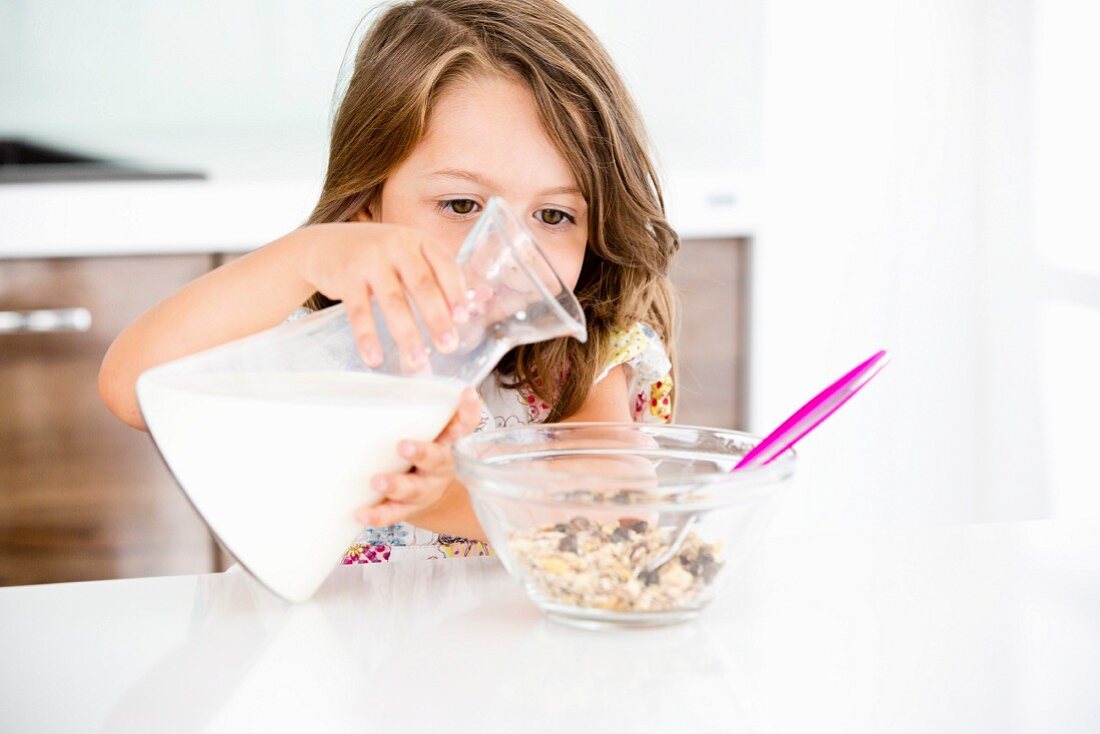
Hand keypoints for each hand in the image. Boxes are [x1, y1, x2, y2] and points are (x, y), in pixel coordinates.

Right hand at [295, 220, 467, 370]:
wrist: (322, 245)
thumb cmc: (377, 258)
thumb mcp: (407, 257)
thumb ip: (437, 278)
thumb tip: (476, 307)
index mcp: (419, 240)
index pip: (445, 265)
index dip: (456, 292)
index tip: (464, 319)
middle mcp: (397, 244)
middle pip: (422, 285)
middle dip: (437, 318)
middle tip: (448, 346)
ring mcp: (369, 259)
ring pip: (393, 301)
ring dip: (406, 334)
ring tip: (416, 362)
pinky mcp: (345, 276)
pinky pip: (359, 312)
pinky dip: (367, 337)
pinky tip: (374, 359)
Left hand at [355, 387, 481, 526]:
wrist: (430, 499)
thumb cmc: (422, 453)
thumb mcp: (428, 429)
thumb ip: (417, 404)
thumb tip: (395, 359)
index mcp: (446, 442)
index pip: (463, 424)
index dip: (467, 410)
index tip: (466, 392)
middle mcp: (439, 466)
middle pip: (437, 459)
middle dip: (422, 452)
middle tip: (404, 445)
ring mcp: (423, 490)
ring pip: (414, 489)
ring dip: (396, 485)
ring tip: (377, 481)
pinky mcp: (406, 508)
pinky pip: (392, 513)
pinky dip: (377, 514)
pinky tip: (360, 512)